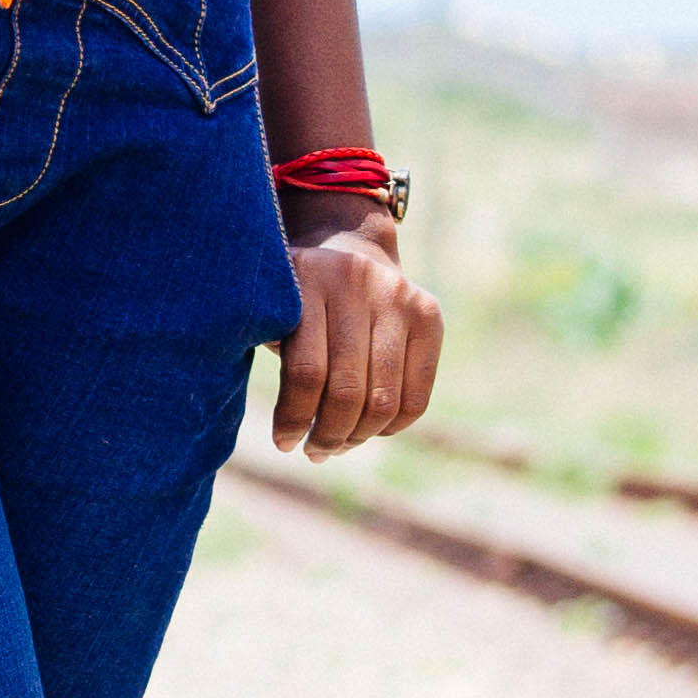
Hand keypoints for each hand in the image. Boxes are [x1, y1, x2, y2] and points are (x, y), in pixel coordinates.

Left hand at [271, 210, 441, 459]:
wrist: (345, 246)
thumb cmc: (295, 298)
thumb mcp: (272, 312)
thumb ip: (269, 349)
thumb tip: (282, 428)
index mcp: (308, 278)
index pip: (306, 372)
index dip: (293, 418)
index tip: (283, 442)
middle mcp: (357, 281)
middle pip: (347, 390)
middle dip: (327, 434)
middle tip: (313, 451)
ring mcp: (399, 295)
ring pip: (383, 400)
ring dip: (357, 437)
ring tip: (335, 447)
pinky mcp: (428, 313)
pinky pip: (416, 396)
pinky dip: (390, 426)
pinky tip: (368, 431)